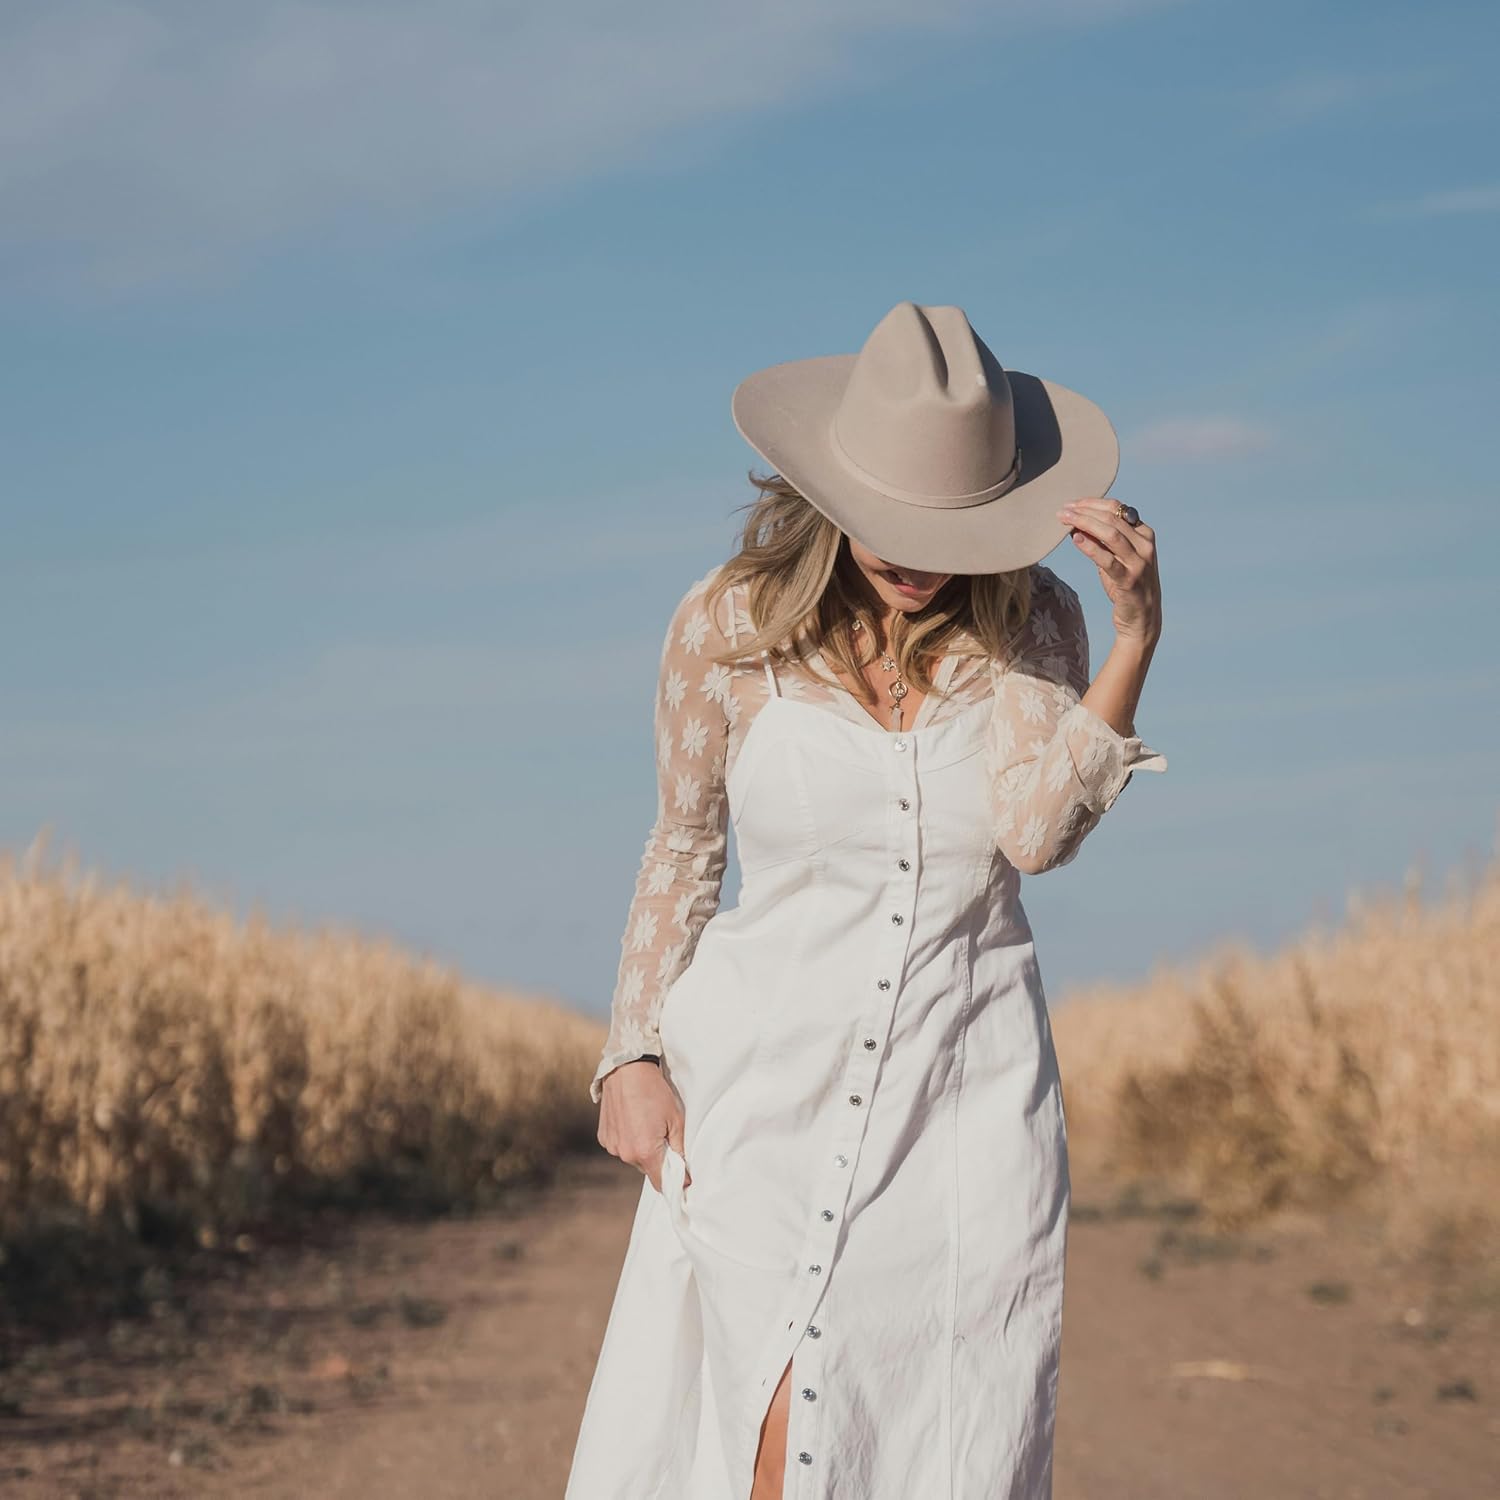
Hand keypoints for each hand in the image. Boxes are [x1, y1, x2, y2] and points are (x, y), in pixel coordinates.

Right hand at [597, 1058, 689, 1193]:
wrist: (627, 1069)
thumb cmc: (654, 1092)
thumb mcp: (676, 1120)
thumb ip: (680, 1150)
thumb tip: (685, 1176)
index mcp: (645, 1152)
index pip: (660, 1183)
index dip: (673, 1181)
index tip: (681, 1175)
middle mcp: (625, 1153)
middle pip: (647, 1169)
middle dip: (657, 1158)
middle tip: (663, 1134)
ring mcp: (612, 1146)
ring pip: (633, 1158)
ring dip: (641, 1148)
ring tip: (645, 1122)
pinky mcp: (604, 1137)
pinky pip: (621, 1146)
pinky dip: (628, 1139)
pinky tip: (632, 1120)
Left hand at [1056, 499, 1161, 645]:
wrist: (1142, 619)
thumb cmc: (1126, 585)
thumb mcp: (1116, 557)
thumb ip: (1102, 540)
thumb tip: (1076, 522)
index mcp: (1144, 534)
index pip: (1117, 508)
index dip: (1092, 503)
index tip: (1071, 504)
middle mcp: (1145, 545)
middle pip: (1112, 518)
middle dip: (1084, 511)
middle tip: (1062, 510)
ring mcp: (1139, 562)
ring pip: (1111, 534)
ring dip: (1084, 523)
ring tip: (1064, 520)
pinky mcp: (1129, 580)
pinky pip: (1107, 560)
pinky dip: (1090, 547)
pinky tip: (1075, 539)